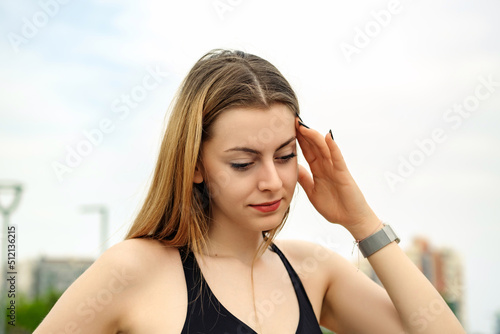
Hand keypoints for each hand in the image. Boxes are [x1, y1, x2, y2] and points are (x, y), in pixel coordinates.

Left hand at [295, 117, 380, 239]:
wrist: (351, 219)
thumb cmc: (334, 207)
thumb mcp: (312, 192)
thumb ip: (304, 179)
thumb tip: (293, 168)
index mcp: (318, 170)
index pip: (307, 151)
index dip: (298, 141)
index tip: (288, 129)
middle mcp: (326, 166)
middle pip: (314, 146)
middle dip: (304, 134)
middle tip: (294, 121)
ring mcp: (335, 169)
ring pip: (324, 149)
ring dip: (314, 137)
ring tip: (304, 126)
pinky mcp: (344, 174)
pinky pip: (338, 158)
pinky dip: (333, 147)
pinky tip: (328, 137)